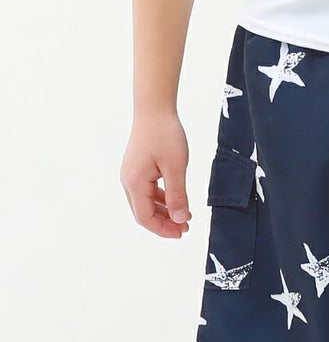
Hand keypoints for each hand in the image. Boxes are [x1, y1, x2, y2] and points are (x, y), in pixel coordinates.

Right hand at [120, 112, 191, 238]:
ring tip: (184, 216)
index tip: (182, 233)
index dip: (163, 230)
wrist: (154, 109)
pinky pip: (148, 192)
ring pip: (146, 203)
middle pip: (144, 213)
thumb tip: (179, 220)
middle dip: (164, 223)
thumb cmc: (165, 134)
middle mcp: (129, 181)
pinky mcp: (138, 169)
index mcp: (135, 183)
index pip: (145, 218)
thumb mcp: (176, 168)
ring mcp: (132, 175)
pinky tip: (177, 202)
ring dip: (164, 212)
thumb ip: (177, 196)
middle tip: (186, 227)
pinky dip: (162, 200)